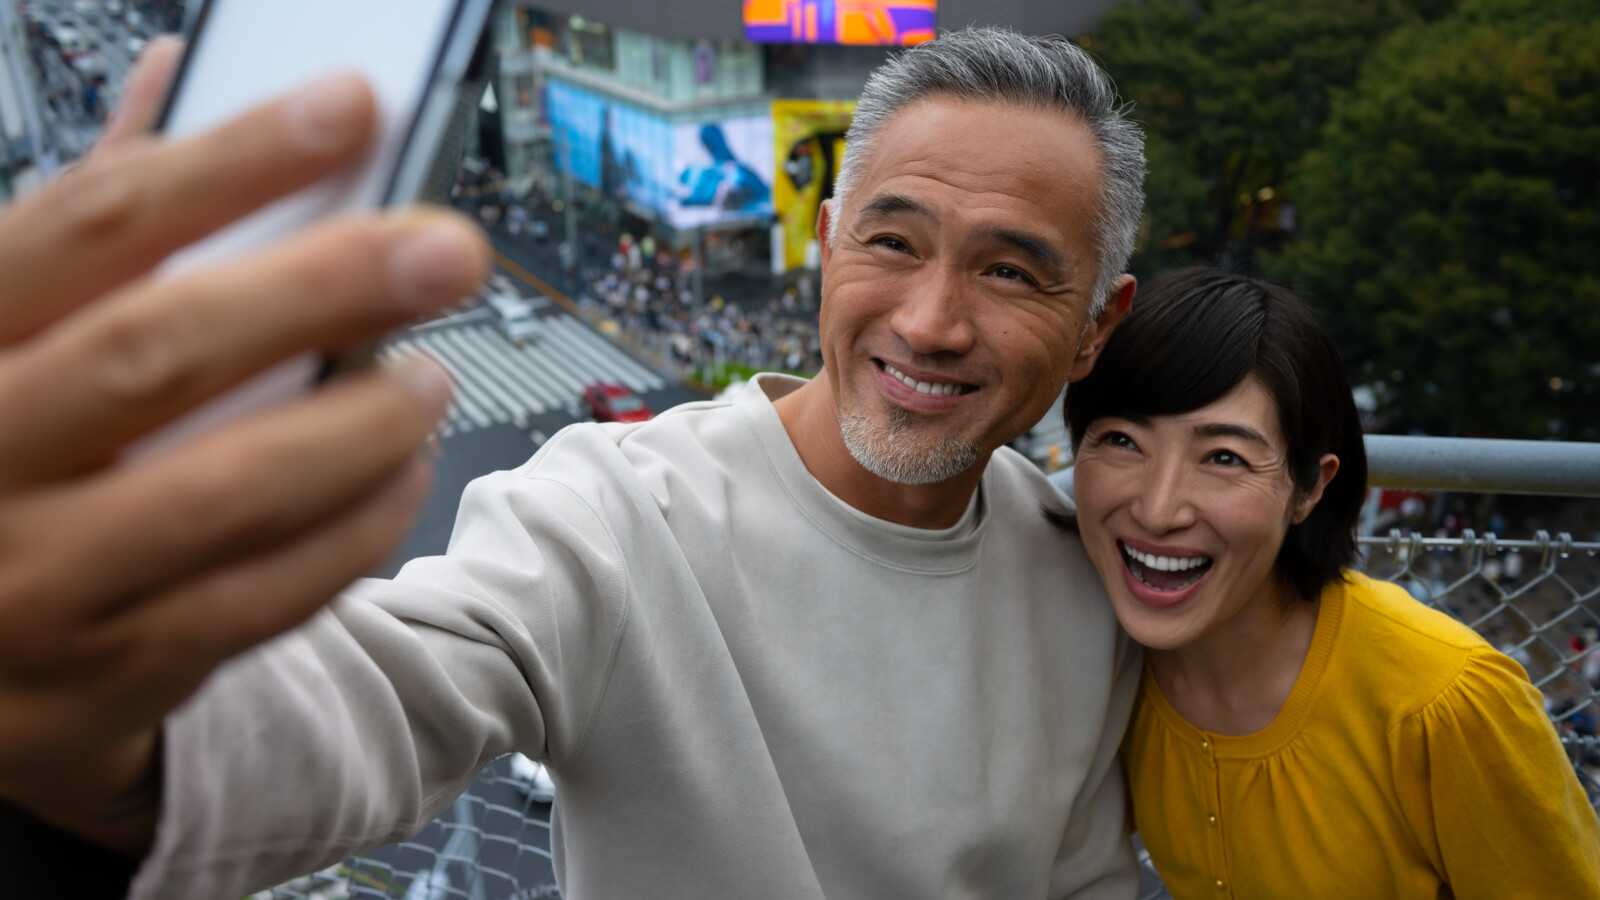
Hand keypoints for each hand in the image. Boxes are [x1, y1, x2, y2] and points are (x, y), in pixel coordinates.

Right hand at [0, 44, 487, 854]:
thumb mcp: (11, 330)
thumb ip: (92, 222)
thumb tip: (182, 79)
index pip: (92, 227)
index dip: (230, 159)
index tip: (346, 109)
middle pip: (163, 351)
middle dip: (324, 287)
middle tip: (441, 251)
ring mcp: (37, 578)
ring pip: (225, 492)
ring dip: (357, 425)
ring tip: (428, 376)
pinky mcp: (113, 668)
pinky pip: (262, 598)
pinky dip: (353, 530)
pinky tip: (402, 474)